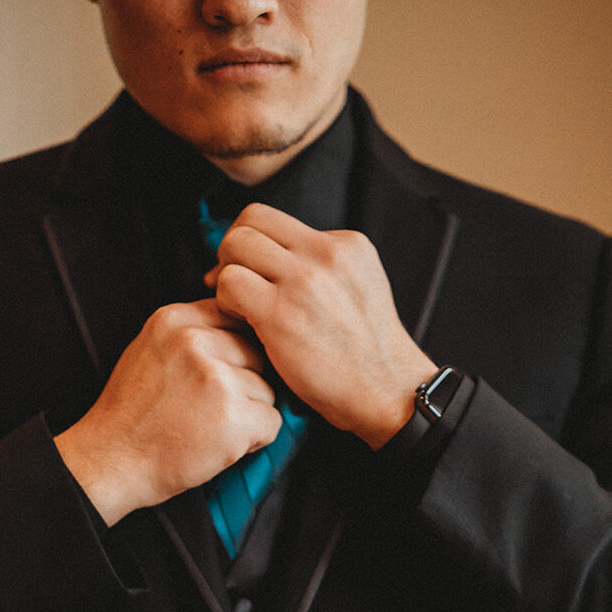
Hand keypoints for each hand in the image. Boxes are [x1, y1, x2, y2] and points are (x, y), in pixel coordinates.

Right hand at [55, 298, 281, 525]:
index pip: (235, 316)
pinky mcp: (233, 415)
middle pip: (256, 353)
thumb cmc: (131, 414)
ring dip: (249, 413)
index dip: (235, 351)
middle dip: (244, 383)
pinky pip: (272, 421)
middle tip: (211, 409)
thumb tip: (238, 323)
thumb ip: (189, 333)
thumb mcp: (149, 350)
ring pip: (267, 389)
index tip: (219, 375)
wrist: (112, 461)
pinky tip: (221, 444)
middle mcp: (196, 341)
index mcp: (174, 319)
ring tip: (211, 427)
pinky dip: (255, 440)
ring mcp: (216, 377)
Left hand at [206, 204, 435, 449]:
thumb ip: (322, 270)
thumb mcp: (357, 291)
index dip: (252, 241)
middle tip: (234, 285)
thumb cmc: (365, 358)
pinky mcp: (281, 312)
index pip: (276, 219)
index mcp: (345, 245)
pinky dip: (225, 303)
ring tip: (240, 308)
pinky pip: (230, 283)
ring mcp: (303, 280)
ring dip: (226, 276)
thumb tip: (272, 264)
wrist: (386, 392)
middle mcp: (324, 253)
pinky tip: (243, 325)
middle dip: (231, 252)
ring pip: (236, 245)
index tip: (248, 268)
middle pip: (250, 220)